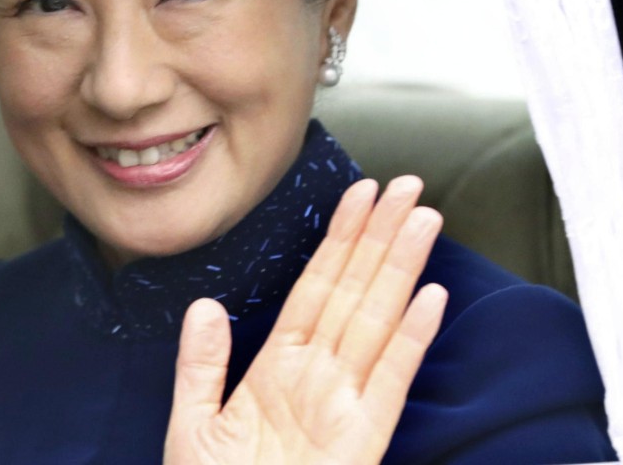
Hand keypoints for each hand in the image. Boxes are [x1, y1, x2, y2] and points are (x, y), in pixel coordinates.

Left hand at [163, 176, 447, 464]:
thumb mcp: (193, 424)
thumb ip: (201, 363)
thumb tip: (205, 303)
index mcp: (277, 366)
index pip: (314, 286)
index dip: (338, 240)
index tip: (358, 195)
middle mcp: (317, 374)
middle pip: (354, 290)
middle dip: (379, 236)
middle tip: (406, 184)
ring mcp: (344, 403)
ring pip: (377, 320)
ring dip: (400, 269)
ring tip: (422, 219)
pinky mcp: (365, 439)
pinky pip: (391, 380)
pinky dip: (411, 339)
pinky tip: (429, 298)